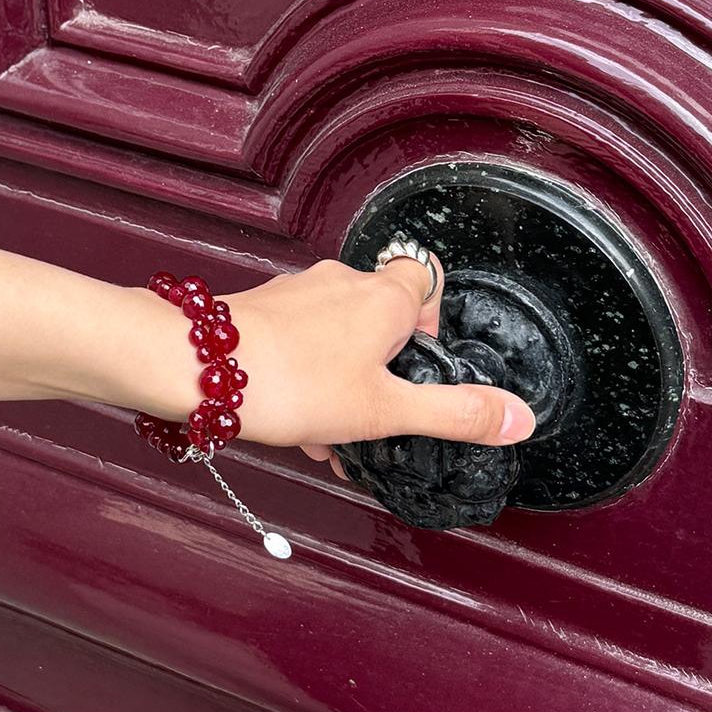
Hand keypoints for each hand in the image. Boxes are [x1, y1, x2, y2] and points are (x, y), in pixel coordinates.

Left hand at [223, 257, 534, 476]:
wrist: (192, 368)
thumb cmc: (287, 381)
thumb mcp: (386, 411)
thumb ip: (454, 414)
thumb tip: (518, 417)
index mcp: (384, 297)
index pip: (429, 279)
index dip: (433, 322)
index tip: (423, 365)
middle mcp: (342, 284)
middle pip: (382, 315)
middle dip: (382, 370)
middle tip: (375, 414)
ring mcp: (298, 294)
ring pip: (337, 335)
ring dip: (342, 381)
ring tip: (329, 433)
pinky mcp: (261, 312)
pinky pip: (299, 341)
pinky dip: (306, 377)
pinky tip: (294, 423)